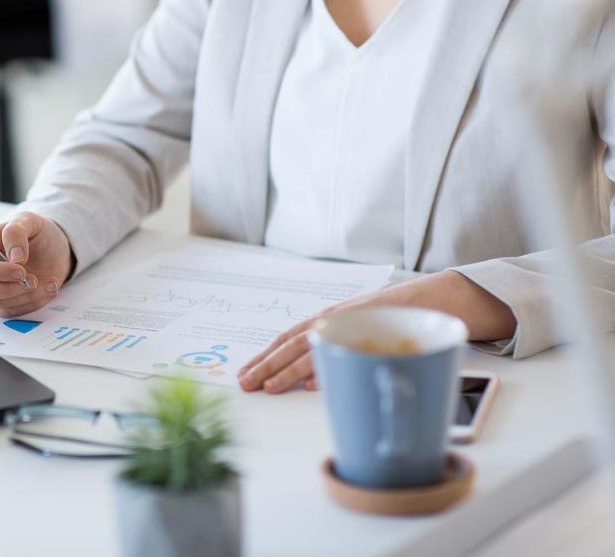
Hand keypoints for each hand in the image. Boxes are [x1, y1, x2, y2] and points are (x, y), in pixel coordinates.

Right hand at [0, 212, 73, 317]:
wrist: (50, 249)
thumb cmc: (33, 232)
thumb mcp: (28, 221)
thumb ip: (16, 233)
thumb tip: (15, 257)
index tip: (21, 270)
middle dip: (8, 288)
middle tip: (33, 280)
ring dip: (26, 295)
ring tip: (46, 281)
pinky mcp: (0, 303)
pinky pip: (13, 311)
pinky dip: (34, 302)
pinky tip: (48, 288)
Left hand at [237, 271, 516, 393]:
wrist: (438, 297)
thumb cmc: (398, 319)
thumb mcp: (360, 335)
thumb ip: (336, 354)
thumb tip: (310, 383)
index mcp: (330, 320)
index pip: (289, 339)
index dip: (266, 356)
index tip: (247, 374)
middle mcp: (337, 319)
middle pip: (293, 343)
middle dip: (267, 365)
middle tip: (244, 383)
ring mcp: (355, 322)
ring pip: (314, 347)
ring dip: (288, 370)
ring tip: (267, 387)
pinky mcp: (376, 328)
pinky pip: (348, 348)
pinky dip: (330, 365)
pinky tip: (312, 382)